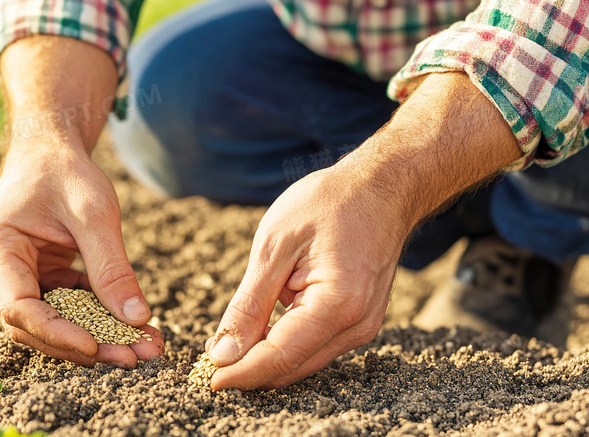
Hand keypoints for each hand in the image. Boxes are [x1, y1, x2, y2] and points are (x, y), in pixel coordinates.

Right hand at [0, 140, 163, 367]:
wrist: (52, 151)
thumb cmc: (65, 172)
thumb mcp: (94, 212)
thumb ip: (112, 266)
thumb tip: (136, 319)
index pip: (18, 307)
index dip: (57, 333)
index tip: (98, 346)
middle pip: (35, 325)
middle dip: (85, 345)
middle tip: (134, 357)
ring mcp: (16, 278)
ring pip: (52, 323)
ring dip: (97, 338)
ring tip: (142, 348)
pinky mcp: (39, 280)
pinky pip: (66, 309)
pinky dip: (98, 319)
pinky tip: (134, 329)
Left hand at [205, 162, 403, 388]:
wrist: (381, 187)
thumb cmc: (327, 204)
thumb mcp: (274, 247)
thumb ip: (249, 305)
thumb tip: (223, 354)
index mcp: (337, 306)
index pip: (279, 358)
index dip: (240, 374)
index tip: (207, 381)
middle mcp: (356, 326)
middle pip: (292, 369)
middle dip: (250, 372)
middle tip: (208, 364)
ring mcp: (362, 326)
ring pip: (303, 362)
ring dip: (266, 360)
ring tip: (228, 346)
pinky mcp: (359, 321)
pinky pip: (315, 346)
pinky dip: (284, 345)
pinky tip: (259, 330)